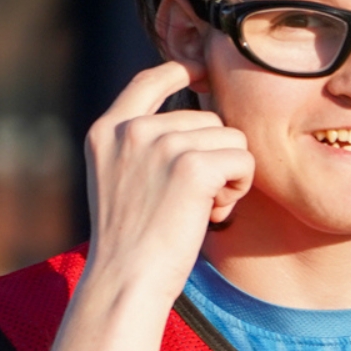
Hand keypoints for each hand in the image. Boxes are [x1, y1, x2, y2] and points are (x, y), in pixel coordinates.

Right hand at [82, 61, 254, 302]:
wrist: (126, 278)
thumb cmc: (132, 241)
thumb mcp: (120, 179)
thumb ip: (143, 146)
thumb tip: (198, 118)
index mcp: (107, 130)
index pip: (149, 81)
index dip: (180, 72)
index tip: (201, 72)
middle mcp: (132, 130)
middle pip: (208, 118)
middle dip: (214, 157)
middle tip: (193, 200)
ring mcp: (161, 144)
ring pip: (231, 140)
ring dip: (229, 175)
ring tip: (201, 208)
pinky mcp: (191, 166)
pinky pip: (243, 161)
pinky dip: (240, 189)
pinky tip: (214, 212)